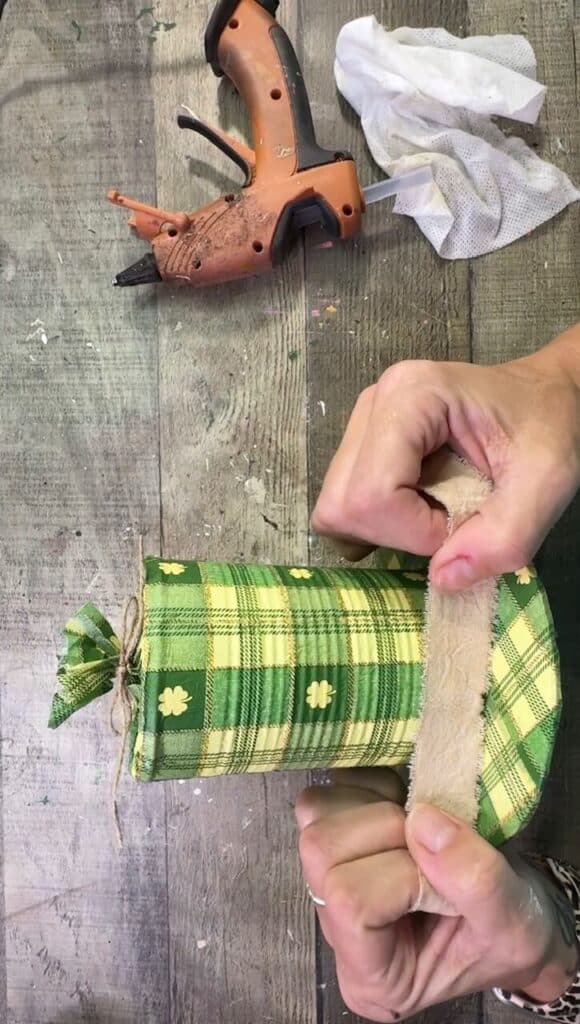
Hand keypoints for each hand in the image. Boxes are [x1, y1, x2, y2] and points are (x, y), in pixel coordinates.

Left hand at [296, 770, 578, 1020]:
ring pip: (316, 814)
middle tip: (436, 844)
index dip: (405, 875)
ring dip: (377, 804)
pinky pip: (329, 787)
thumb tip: (423, 820)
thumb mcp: (513, 924)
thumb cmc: (515, 931)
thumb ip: (476, 882)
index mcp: (370, 974)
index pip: (351, 902)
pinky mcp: (334, 834)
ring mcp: (324, 877)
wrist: (519, 909)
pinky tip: (408, 805)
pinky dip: (372, 784)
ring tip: (422, 825)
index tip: (449, 881)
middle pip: (322, 850)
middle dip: (387, 831)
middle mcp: (332, 925)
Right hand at [312, 328, 579, 589]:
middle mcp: (374, 403)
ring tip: (437, 510)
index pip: (372, 494)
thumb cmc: (551, 426)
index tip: (466, 520)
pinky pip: (346, 504)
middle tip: (448, 520)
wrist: (549, 395)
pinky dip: (382, 522)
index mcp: (412, 396)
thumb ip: (505, 536)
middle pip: (341, 505)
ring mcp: (363, 420)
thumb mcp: (547, 482)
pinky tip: (421, 505)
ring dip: (388, 530)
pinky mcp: (362, 441)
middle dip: (395, 534)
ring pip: (337, 508)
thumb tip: (443, 579)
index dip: (416, 531)